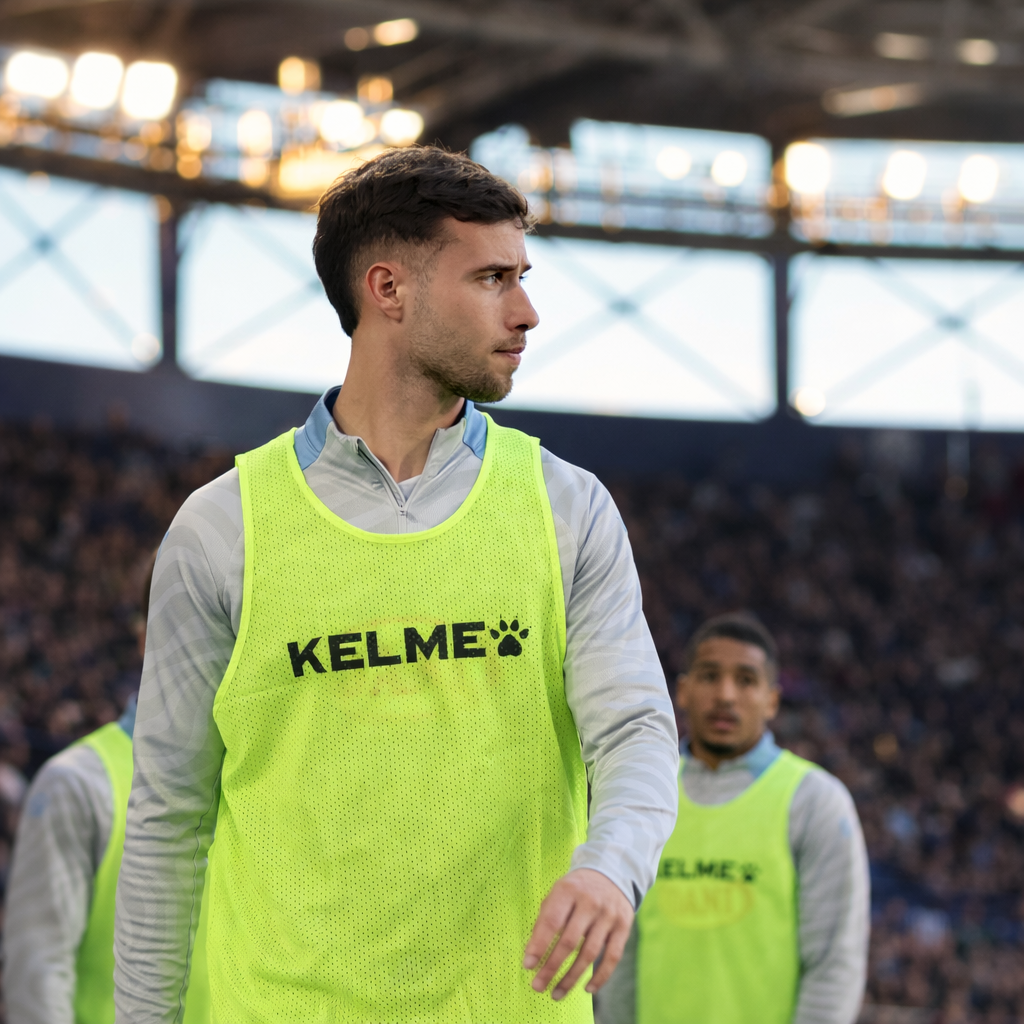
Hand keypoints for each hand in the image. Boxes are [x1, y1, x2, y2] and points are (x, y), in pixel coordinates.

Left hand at [522, 868, 633, 1000]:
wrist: (611, 874)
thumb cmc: (576, 889)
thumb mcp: (558, 893)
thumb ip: (545, 918)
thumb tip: (532, 952)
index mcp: (568, 890)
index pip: (552, 921)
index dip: (539, 945)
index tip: (528, 966)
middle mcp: (589, 902)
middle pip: (569, 941)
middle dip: (552, 967)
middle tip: (539, 986)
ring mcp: (608, 915)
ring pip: (589, 953)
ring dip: (572, 978)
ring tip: (557, 993)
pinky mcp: (623, 926)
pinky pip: (612, 957)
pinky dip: (600, 976)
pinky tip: (587, 989)